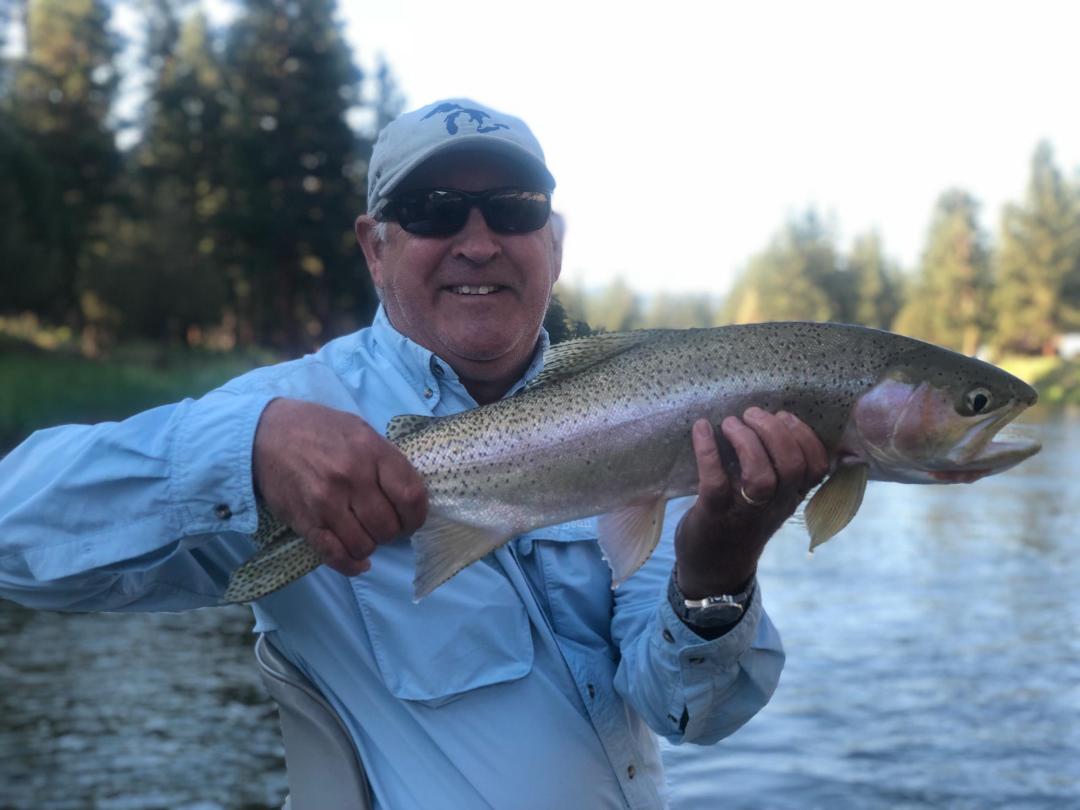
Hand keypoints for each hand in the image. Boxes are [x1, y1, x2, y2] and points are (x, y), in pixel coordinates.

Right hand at [252, 398, 427, 576]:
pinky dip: (351, 564)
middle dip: (392, 533)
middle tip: (384, 525)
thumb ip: (385, 460)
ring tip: (364, 533)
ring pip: (365, 545)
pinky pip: (336, 555)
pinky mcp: (305, 521)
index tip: (410, 519)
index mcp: (372, 452)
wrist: (265, 433)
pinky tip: (358, 561)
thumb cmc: (318, 429)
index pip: (411, 497)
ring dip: (370, 545)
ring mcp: (327, 502)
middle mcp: (352, 477)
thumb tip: (408, 495)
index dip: (416, 516)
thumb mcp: (360, 430)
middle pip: (389, 526)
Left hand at [674, 408, 828, 597]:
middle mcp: (774, 505)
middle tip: (751, 414)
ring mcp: (745, 511)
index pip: (818, 467)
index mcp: (791, 497)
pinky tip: (702, 428)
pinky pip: (715, 480)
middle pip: (792, 465)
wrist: (713, 570)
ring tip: (731, 422)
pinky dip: (707, 450)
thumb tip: (775, 421)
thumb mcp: (772, 500)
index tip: (784, 415)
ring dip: (747, 440)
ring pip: (761, 476)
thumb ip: (780, 471)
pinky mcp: (713, 513)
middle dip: (774, 431)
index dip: (805, 436)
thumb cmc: (741, 522)